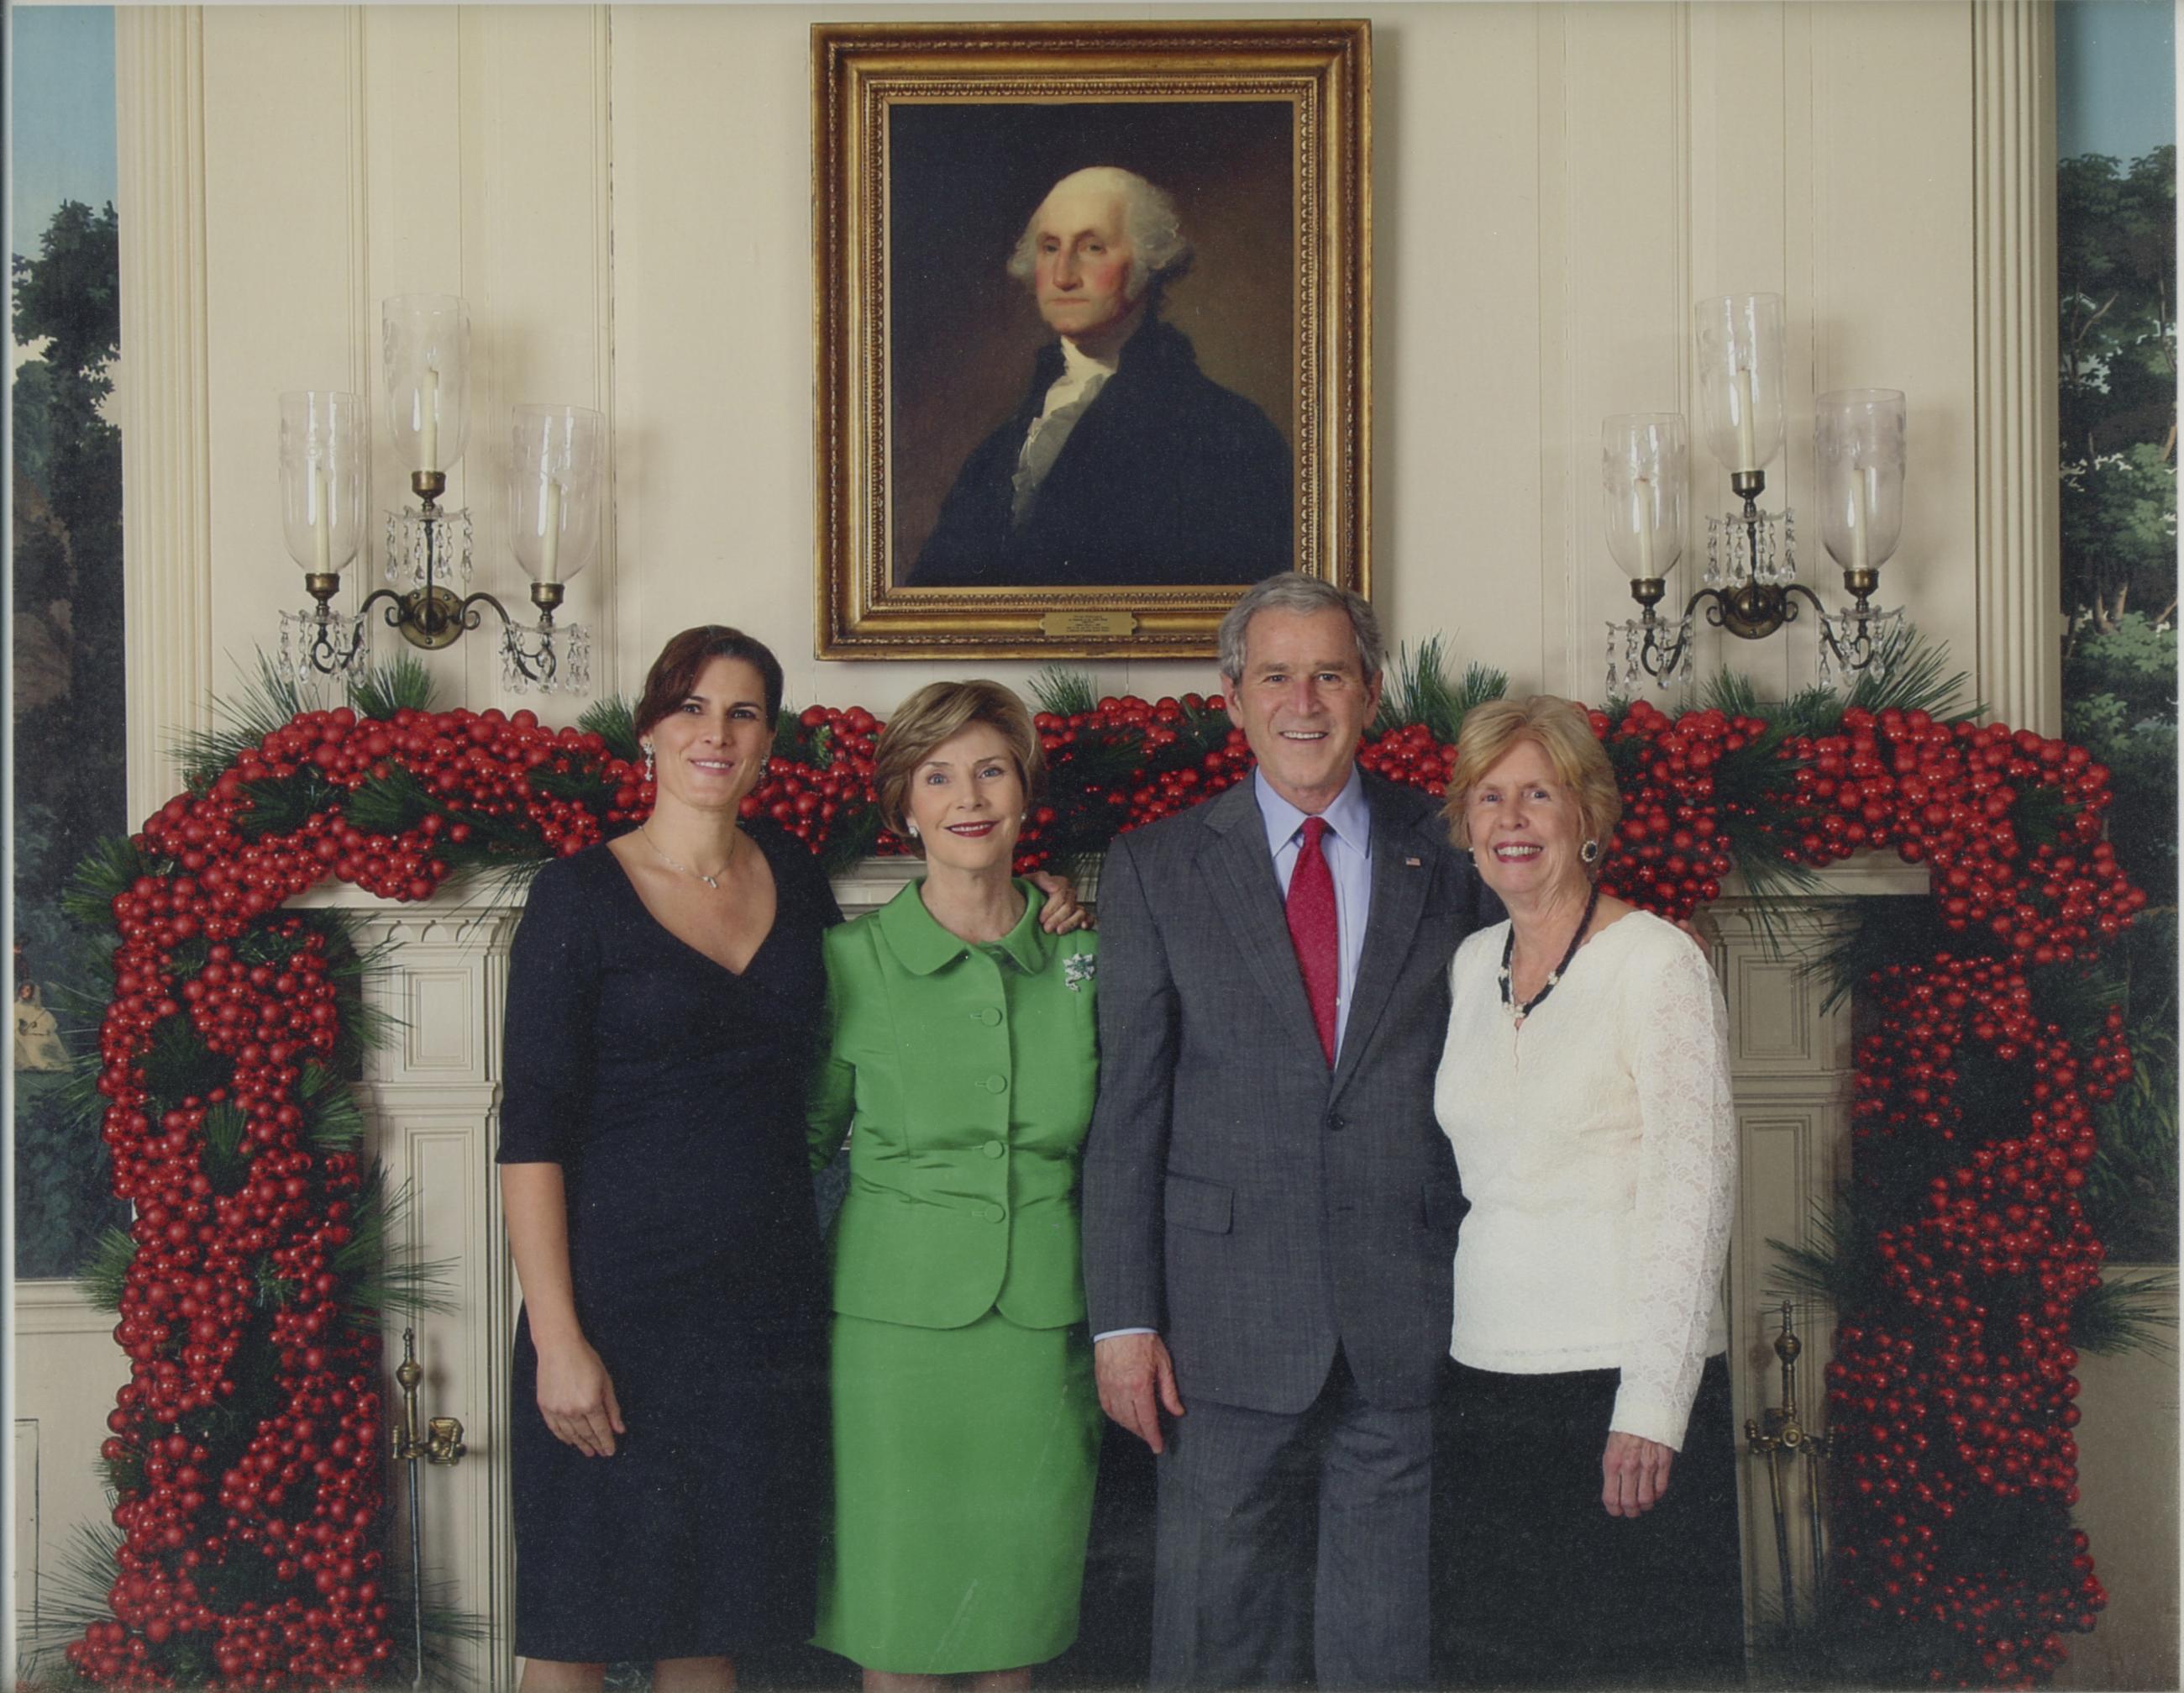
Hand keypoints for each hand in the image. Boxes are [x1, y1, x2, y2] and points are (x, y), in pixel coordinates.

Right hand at [535, 1332, 626, 1456]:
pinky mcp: (545, 1407)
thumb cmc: (584, 1359)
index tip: (610, 1451)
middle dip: (595, 1446)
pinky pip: (554, 1428)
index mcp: (590, 1403)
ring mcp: (557, 1410)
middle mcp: (572, 1410)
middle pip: (586, 1435)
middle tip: (600, 1453)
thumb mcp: (605, 1381)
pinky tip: (569, 1441)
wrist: (558, 1347)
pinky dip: (562, 1437)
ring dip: (580, 1444)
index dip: (606, 1442)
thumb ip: (612, 1408)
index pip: (600, 1430)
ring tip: (587, 1451)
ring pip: (570, 1434)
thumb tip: (619, 1429)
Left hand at [1029, 870, 1092, 934]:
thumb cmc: (1029, 891)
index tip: (1041, 918)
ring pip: (1080, 912)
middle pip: (1069, 906)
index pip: (1061, 894)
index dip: (1051, 908)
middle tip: (1046, 928)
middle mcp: (1069, 894)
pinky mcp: (1078, 916)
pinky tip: (1083, 926)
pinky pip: (1089, 917)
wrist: (1026, 901)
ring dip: (1070, 923)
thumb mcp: (1031, 880)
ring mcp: (1075, 905)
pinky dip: (1088, 922)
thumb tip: (1055, 887)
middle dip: (1057, 918)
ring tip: (1059, 930)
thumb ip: (1042, 879)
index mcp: (1060, 884)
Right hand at [1095, 1333, 1184, 1453]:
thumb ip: (1169, 1391)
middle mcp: (1122, 1390)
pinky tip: (1123, 1417)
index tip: (1159, 1447)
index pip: (1147, 1420)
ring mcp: (1108, 1387)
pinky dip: (1116, 1416)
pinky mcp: (1100, 1382)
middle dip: (1142, 1434)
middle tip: (1152, 1438)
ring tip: (1140, 1428)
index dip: (1153, 1437)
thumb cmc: (1145, 1341)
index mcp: (1140, 1386)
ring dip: (1129, 1426)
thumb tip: (1177, 1411)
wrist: (1121, 1324)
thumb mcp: (1164, 1364)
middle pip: (1131, 1422)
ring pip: (1118, 1417)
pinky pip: (1107, 1407)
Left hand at [1601, 1430, 1673, 1516]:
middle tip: (1631, 1511)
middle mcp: (1629, 1466)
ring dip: (1645, 1505)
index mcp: (1612, 1461)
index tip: (1616, 1511)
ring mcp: (1648, 1465)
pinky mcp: (1664, 1462)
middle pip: (1629, 1503)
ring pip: (1647, 1499)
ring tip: (1643, 1503)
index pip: (1610, 1497)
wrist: (1647, 1405)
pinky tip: (1655, 1491)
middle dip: (1630, 1512)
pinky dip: (1658, 1494)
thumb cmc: (1628, 1424)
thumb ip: (1613, 1466)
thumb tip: (1614, 1488)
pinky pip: (1661, 1487)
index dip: (1613, 1509)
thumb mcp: (1612, 1444)